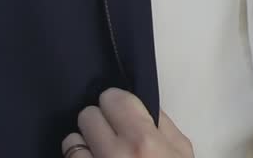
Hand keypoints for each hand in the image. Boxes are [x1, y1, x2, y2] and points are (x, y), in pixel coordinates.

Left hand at [62, 88, 192, 157]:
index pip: (112, 99)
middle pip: (87, 115)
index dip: (117, 103)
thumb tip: (140, 105)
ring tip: (98, 153)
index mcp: (143, 140)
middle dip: (99, 122)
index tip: (121, 111)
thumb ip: (162, 124)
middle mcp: (114, 154)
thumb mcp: (181, 151)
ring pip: (71, 141)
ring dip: (83, 144)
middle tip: (110, 133)